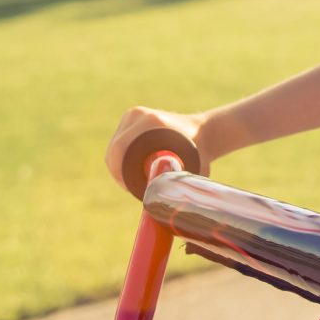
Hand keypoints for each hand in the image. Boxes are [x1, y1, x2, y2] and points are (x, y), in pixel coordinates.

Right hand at [104, 104, 247, 191]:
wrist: (204, 131)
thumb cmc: (201, 153)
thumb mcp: (191, 168)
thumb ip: (179, 184)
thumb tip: (163, 205)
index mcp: (151, 122)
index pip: (120, 149)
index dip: (119, 173)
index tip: (130, 188)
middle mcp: (139, 114)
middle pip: (115, 149)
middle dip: (118, 172)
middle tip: (131, 189)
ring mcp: (134, 114)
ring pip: (115, 147)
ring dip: (118, 166)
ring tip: (131, 182)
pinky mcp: (132, 119)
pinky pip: (118, 142)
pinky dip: (120, 158)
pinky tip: (128, 171)